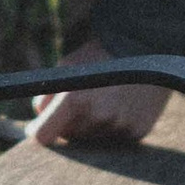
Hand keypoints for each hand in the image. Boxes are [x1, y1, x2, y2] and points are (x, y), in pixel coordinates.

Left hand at [27, 41, 169, 151]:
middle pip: (70, 136)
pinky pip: (115, 137)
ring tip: (104, 100)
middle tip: (79, 101)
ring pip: (92, 138)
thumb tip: (38, 120)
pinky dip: (113, 126)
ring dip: (92, 125)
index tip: (38, 127)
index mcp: (75, 100)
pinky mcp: (138, 131)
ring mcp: (120, 127)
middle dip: (69, 123)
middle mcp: (98, 118)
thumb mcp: (67, 67)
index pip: (44, 135)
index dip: (39, 131)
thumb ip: (47, 95)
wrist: (146, 46)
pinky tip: (121, 106)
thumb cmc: (100, 55)